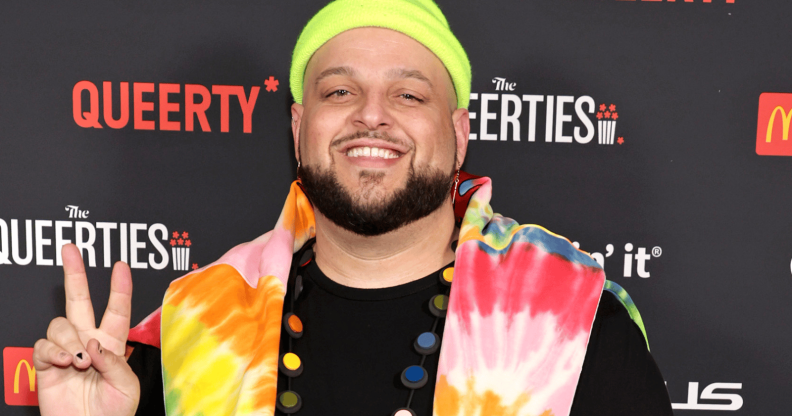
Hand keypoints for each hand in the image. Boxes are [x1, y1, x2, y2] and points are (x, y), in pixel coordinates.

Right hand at [33, 244, 139, 415]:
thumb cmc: (113, 412)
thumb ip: (115, 363)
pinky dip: (53, 350)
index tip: (121, 265)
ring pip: (60, 324)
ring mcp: (66, 350)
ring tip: (78, 361)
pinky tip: (65, 362)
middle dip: (75, 273)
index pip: (117, 309)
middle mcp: (88, 341)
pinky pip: (44, 346)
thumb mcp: (127, 387)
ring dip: (69, 339)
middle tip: (71, 249)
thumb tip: (94, 344)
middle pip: (79, 300)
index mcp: (112, 343)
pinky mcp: (46, 364)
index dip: (120, 287)